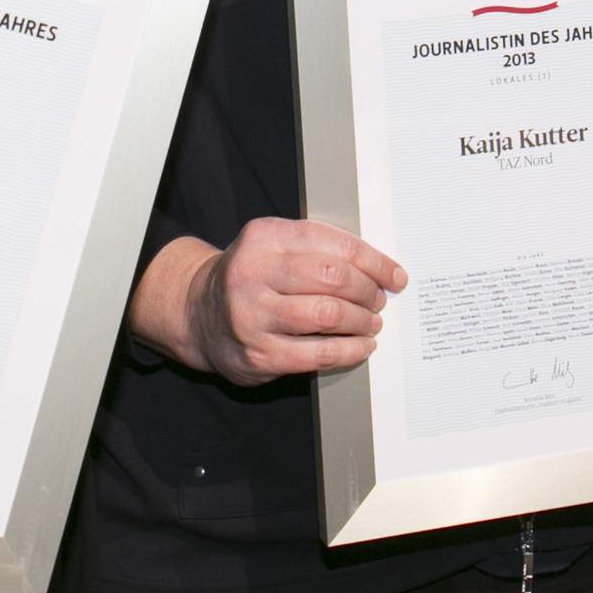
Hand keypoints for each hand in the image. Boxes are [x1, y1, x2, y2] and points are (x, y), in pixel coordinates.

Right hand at [128, 221, 407, 386]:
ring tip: (371, 322)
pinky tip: (360, 347)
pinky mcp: (259, 354)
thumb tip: (378, 268)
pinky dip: (349, 351)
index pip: (332, 243)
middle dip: (368, 291)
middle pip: (332, 277)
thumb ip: (317, 248)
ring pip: (328, 315)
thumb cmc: (251, 278)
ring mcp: (253, 316)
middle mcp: (253, 272)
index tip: (394, 274)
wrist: (199, 314)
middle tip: (379, 299)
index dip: (373, 261)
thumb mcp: (273, 247)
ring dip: (361, 321)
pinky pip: (318, 354)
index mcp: (263, 237)